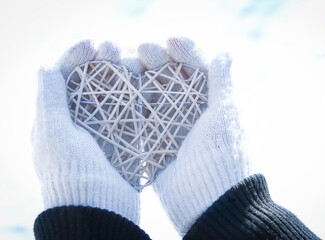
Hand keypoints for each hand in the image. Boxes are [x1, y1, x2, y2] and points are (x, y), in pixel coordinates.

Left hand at [32, 40, 141, 223]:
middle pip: (88, 83)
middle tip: (113, 47)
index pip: (62, 79)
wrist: (99, 211)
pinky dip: (135, 94)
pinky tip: (142, 81)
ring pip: (111, 94)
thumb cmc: (71, 175)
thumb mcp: (54, 135)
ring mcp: (101, 131)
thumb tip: (45, 66)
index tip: (91, 45)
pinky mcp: (122, 140)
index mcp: (54, 120)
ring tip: (131, 59)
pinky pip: (129, 111)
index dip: (75, 58)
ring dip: (120, 75)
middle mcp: (77, 123)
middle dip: (100, 62)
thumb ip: (49, 100)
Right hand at [141, 37, 250, 235]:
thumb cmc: (223, 155)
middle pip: (171, 77)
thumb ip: (223, 82)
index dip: (184, 52)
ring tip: (123, 62)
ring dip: (139, 77)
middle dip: (157, 60)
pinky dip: (130, 102)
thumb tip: (224, 51)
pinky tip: (119, 89)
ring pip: (153, 93)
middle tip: (140, 50)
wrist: (210, 202)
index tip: (169, 42)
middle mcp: (192, 110)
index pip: (197, 66)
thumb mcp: (227, 114)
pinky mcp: (155, 141)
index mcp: (212, 100)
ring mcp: (172, 125)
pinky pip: (141, 117)